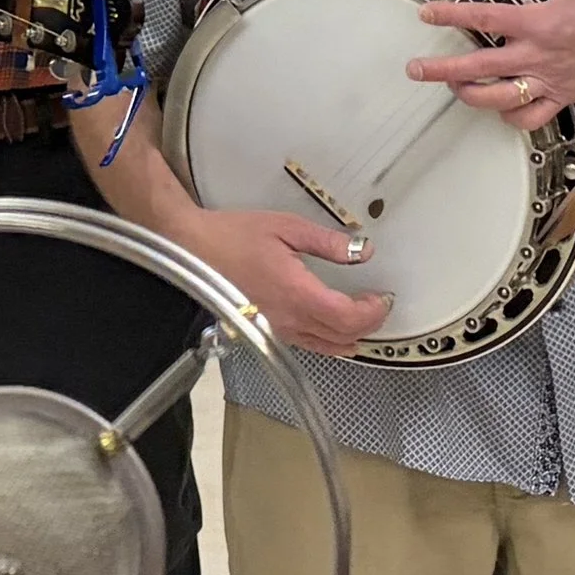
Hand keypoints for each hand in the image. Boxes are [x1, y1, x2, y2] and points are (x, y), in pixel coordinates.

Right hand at [174, 207, 390, 359]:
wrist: (191, 250)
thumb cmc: (234, 236)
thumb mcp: (286, 228)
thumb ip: (328, 242)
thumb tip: (361, 250)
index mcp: (297, 293)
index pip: (348, 318)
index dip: (373, 312)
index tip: (383, 297)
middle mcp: (289, 319)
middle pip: (342, 336)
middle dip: (368, 324)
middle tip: (379, 306)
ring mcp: (276, 329)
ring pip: (325, 346)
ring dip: (350, 336)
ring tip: (364, 320)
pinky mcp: (265, 329)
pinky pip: (306, 344)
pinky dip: (328, 342)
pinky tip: (334, 333)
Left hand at [410, 0, 574, 131]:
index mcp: (541, 21)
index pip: (486, 18)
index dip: (452, 16)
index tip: (428, 13)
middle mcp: (541, 55)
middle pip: (480, 68)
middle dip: (442, 69)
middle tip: (417, 68)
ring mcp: (550, 79)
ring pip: (499, 98)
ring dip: (469, 93)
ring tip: (452, 84)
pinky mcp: (562, 96)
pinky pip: (529, 118)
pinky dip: (508, 116)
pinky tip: (495, 105)